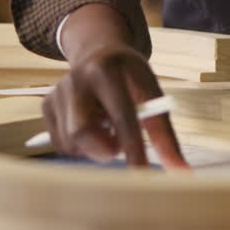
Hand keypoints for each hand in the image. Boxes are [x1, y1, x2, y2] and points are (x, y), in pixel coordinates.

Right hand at [43, 4, 186, 169]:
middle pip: (82, 131)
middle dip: (104, 149)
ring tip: (107, 128)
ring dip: (95, 148)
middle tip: (118, 145)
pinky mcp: (46, 104)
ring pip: (72, 143)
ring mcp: (58, 91)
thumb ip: (164, 134)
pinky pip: (62, 145)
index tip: (142, 177)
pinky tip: (90, 127)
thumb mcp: (151, 92)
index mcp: (109, 69)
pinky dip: (80, 147)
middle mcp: (78, 78)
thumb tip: (183, 173)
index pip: (122, 116)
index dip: (133, 149)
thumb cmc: (131, 78)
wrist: (98, 52)